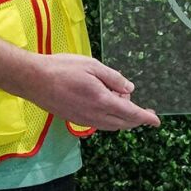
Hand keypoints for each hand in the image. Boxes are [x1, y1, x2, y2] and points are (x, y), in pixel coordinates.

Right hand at [25, 54, 160, 130]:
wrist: (34, 80)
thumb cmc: (62, 68)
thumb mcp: (92, 65)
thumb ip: (113, 78)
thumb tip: (130, 89)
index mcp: (102, 100)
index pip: (130, 113)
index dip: (145, 118)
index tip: (156, 121)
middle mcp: (94, 115)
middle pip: (123, 123)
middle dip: (136, 119)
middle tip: (145, 111)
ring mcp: (84, 119)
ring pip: (111, 125)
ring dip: (123, 119)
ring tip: (126, 105)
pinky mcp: (75, 119)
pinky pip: (99, 124)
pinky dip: (110, 119)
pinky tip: (107, 106)